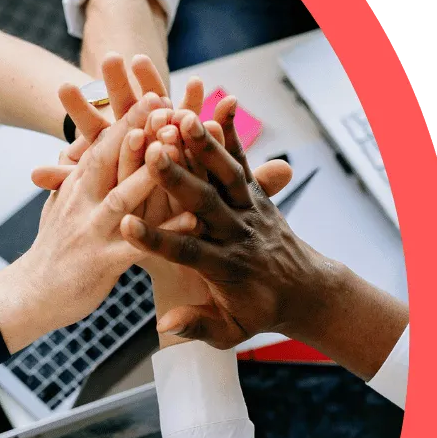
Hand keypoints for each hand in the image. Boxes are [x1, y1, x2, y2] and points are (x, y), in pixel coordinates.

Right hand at [0, 96, 163, 350]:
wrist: (29, 296)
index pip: (101, 146)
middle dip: (139, 130)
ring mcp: (91, 232)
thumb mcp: (58, 206)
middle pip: (110, 160)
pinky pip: (138, 245)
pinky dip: (165, 232)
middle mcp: (82, 203)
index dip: (128, 119)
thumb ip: (70, 178)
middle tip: (167, 103)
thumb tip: (76, 149)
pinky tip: (194, 221)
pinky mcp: (101, 264)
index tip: (155, 93)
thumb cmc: (52, 252)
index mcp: (76, 188)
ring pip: (123, 196)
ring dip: (150, 170)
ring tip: (177, 146)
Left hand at [47, 52, 198, 182]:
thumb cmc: (118, 197)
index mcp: (107, 140)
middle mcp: (134, 125)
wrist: (157, 206)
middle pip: (122, 102)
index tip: (62, 87)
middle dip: (115, 82)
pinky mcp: (189, 130)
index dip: (79, 106)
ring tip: (141, 61)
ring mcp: (162, 123)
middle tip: (107, 59)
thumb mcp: (91, 189)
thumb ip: (67, 179)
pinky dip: (194, 100)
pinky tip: (197, 83)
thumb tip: (32, 175)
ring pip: (155, 100)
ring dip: (149, 81)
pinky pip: (192, 114)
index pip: (89, 121)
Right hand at [118, 110, 406, 376]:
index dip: (156, 239)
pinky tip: (220, 105)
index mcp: (225, 267)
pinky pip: (243, 161)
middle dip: (177, 177)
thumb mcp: (229, 332)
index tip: (128, 225)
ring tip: (184, 116)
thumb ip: (198, 325)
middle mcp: (238, 233)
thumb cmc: (259, 313)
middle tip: (154, 151)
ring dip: (205, 144)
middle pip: (204, 203)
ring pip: (226, 174)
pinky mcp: (257, 194)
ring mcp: (251, 210)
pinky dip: (233, 134)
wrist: (308, 292)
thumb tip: (167, 326)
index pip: (186, 252)